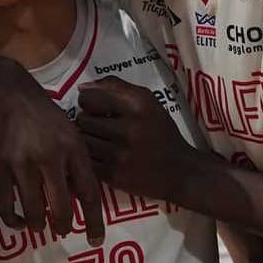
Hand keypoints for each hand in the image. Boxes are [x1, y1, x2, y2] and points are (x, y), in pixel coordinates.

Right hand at [0, 53, 103, 241]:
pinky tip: (18, 221)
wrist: (2, 90)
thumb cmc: (40, 111)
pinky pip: (6, 206)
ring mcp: (22, 164)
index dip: (94, 221)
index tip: (96, 240)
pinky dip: (13, 220)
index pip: (89, 193)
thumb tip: (78, 194)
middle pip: (62, 209)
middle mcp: (50, 157)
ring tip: (39, 226)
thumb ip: (75, 160)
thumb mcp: (68, 130)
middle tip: (62, 231)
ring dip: (38, 225)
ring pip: (34, 212)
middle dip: (63, 226)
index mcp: (73, 147)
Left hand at [73, 77, 202, 203]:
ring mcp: (121, 155)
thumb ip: (116, 87)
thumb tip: (82, 87)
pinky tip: (103, 155)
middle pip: (83, 120)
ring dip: (87, 139)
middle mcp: (130, 129)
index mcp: (139, 106)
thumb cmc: (161, 132)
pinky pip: (87, 160)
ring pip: (83, 141)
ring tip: (100, 139)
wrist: (180, 171)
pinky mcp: (114, 175)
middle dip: (86, 121)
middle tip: (97, 125)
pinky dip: (91, 157)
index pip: (92, 97)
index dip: (88, 101)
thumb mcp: (148, 101)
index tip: (94, 106)